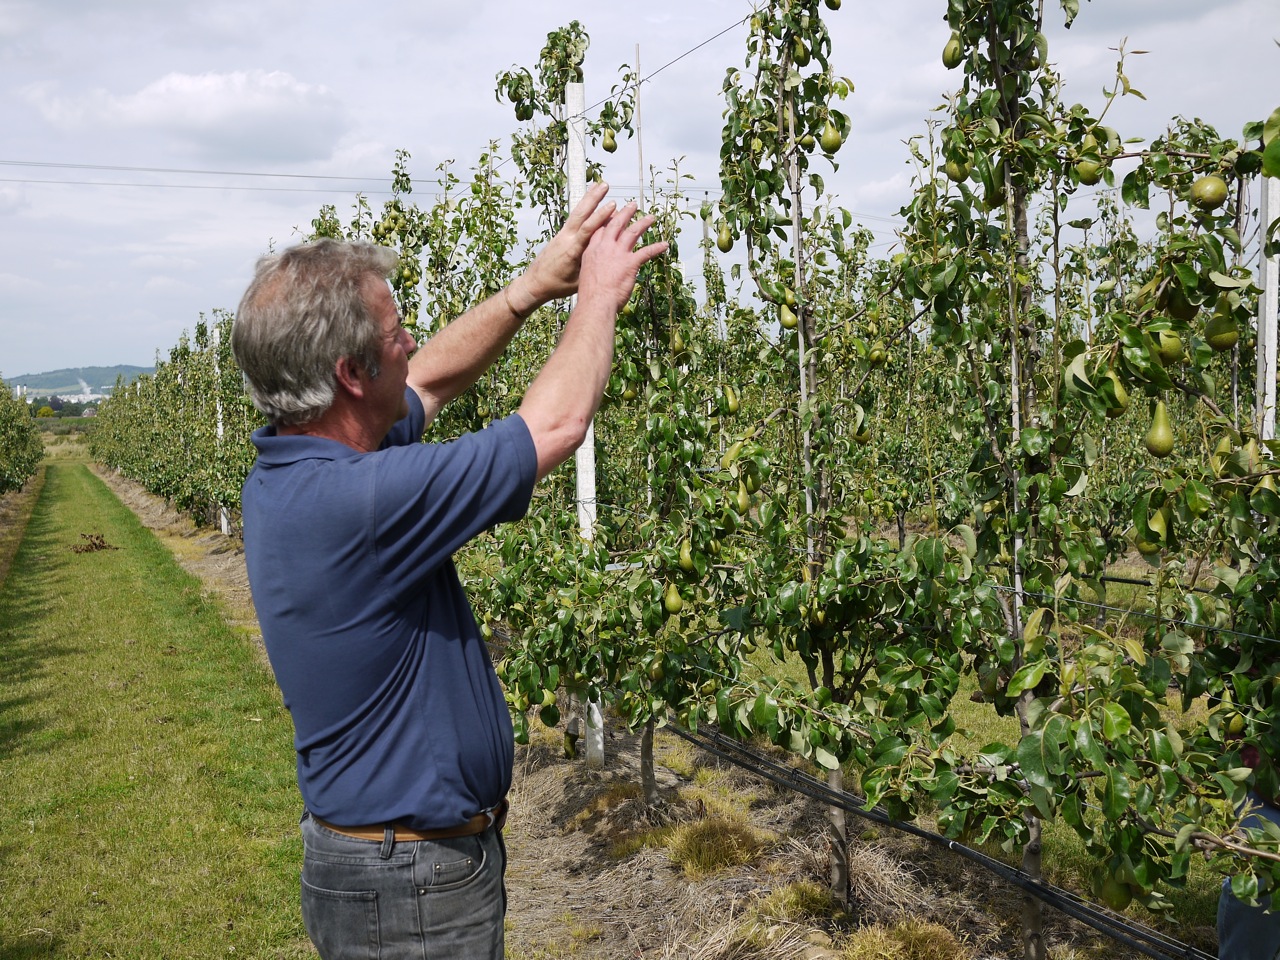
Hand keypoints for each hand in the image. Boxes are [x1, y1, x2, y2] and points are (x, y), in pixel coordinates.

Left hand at [514, 182, 624, 309]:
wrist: (534, 283)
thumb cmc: (556, 286)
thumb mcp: (577, 281)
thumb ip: (592, 266)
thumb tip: (610, 257)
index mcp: (571, 250)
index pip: (587, 229)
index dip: (600, 217)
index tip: (612, 205)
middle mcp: (565, 238)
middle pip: (581, 213)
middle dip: (593, 198)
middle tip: (605, 185)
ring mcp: (562, 235)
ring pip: (576, 213)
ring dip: (588, 198)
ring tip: (599, 185)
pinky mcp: (560, 235)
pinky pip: (574, 218)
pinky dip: (583, 208)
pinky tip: (589, 201)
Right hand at [577, 201, 667, 314]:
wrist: (596, 301)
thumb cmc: (590, 294)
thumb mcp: (585, 274)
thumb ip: (593, 266)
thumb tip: (599, 270)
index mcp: (592, 250)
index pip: (600, 228)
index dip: (607, 218)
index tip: (612, 212)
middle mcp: (605, 248)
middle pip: (616, 224)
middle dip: (625, 213)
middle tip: (632, 205)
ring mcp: (618, 254)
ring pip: (632, 232)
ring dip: (643, 223)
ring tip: (651, 217)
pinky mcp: (630, 263)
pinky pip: (646, 252)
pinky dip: (657, 248)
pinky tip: (664, 245)